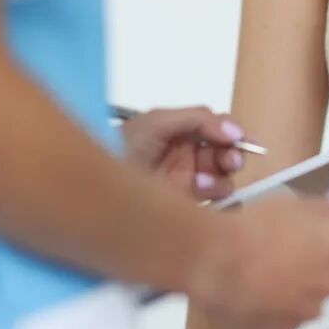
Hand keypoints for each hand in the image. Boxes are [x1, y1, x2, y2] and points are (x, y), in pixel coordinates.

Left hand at [120, 106, 244, 200]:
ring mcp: (185, 186)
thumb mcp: (156, 122)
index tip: (239, 139)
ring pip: (223, 183)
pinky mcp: (184, 211)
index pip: (218, 131)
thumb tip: (232, 128)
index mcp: (180, 134)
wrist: (89, 191)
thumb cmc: (113, 151)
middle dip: (230, 157)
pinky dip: (217, 205)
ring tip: (200, 182)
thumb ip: (198, 118)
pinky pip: (215, 210)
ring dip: (218, 181)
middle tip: (228, 160)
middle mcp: (185, 159)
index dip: (232, 135)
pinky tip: (199, 198)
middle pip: (225, 157)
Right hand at [189, 189, 328, 328]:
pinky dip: (282, 305)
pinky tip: (260, 289)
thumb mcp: (290, 204)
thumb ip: (328, 206)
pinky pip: (292, 315)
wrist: (214, 262)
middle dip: (323, 259)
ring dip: (302, 284)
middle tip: (294, 245)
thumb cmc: (252, 228)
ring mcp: (309, 310)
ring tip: (270, 269)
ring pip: (315, 294)